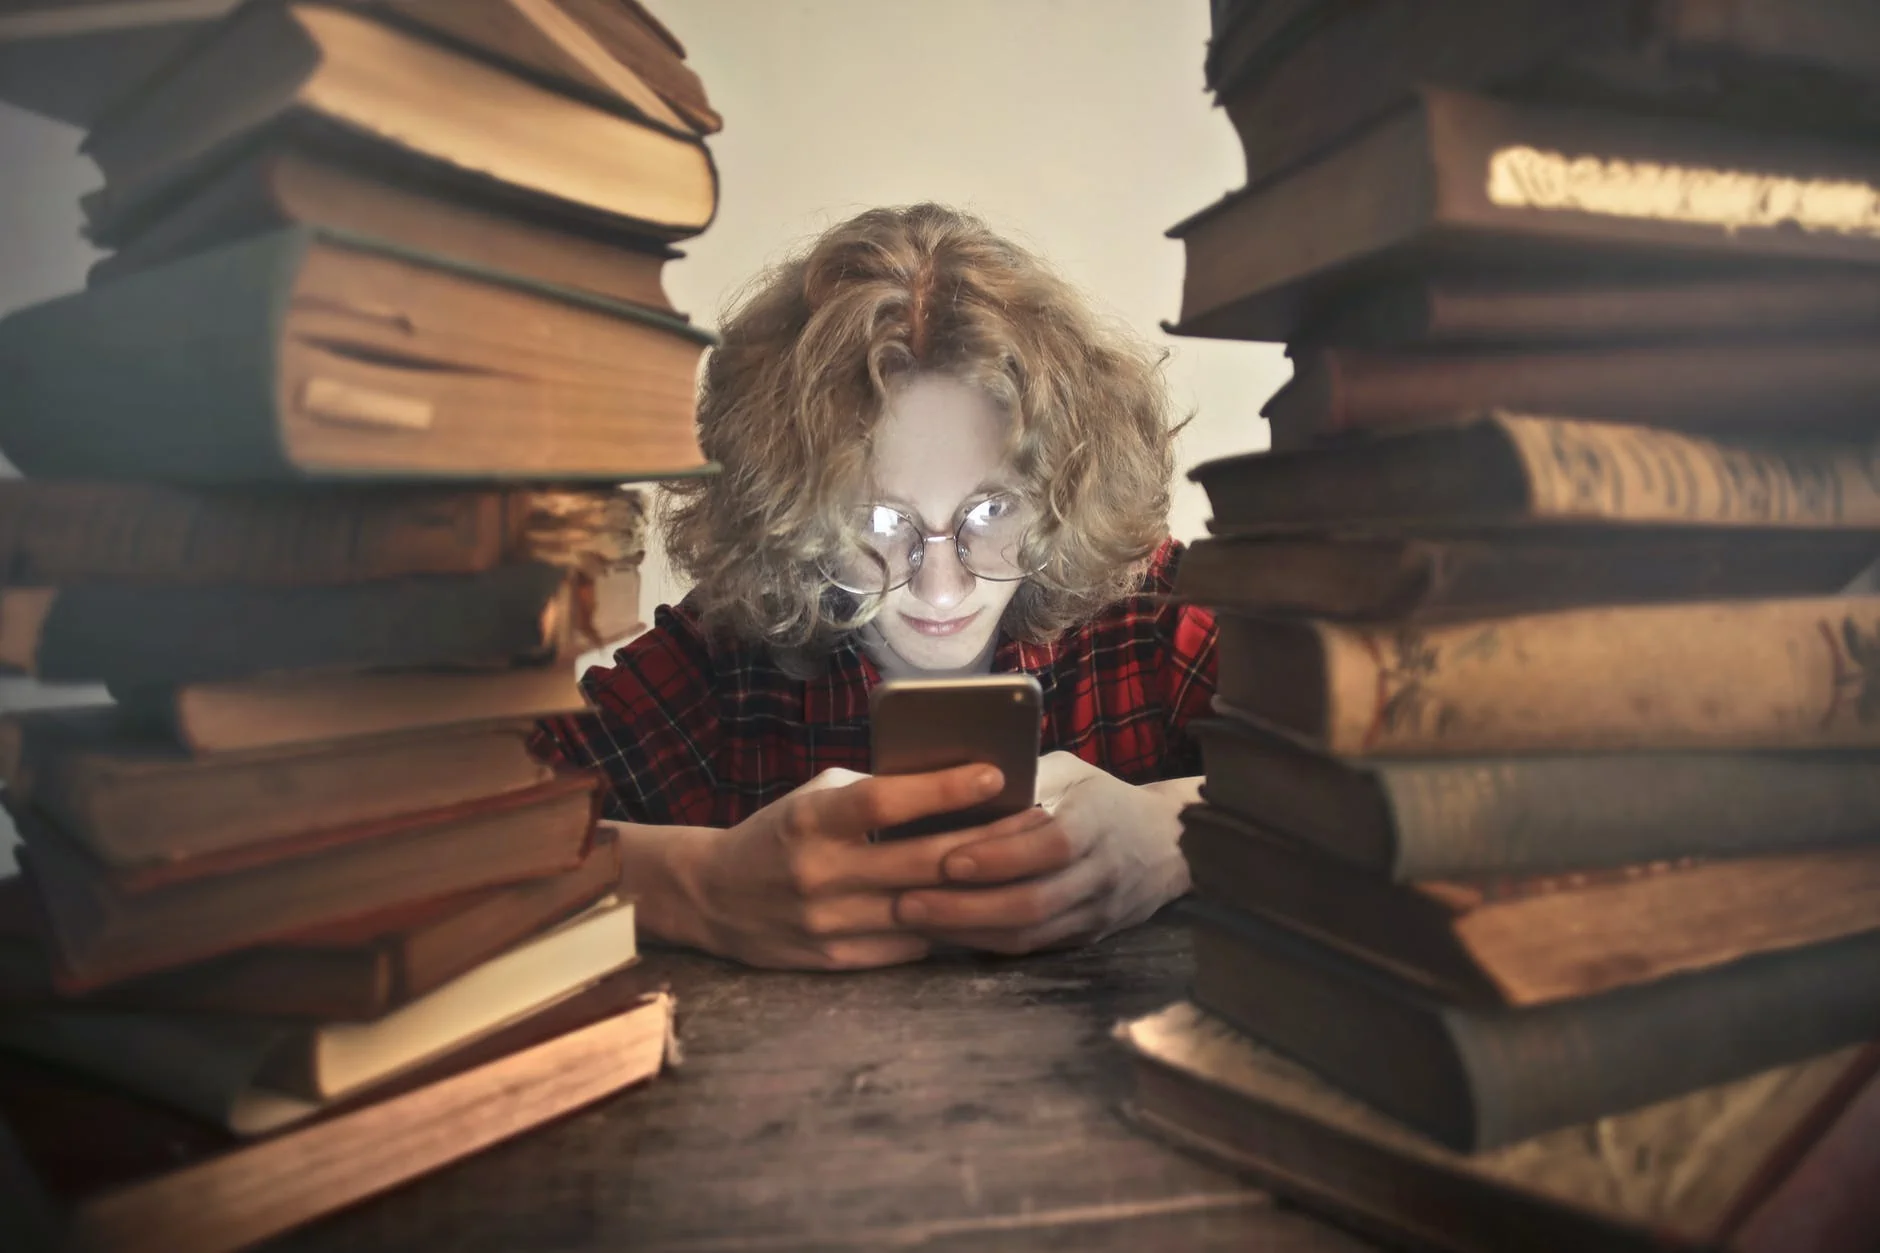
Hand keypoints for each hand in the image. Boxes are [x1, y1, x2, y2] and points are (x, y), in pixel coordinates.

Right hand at [628, 764, 1057, 970]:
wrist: (712, 897)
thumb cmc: (779, 833)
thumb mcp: (815, 799)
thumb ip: (873, 797)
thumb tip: (953, 788)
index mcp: (811, 820)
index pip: (885, 802)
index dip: (942, 789)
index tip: (992, 775)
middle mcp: (818, 873)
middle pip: (919, 862)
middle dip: (984, 843)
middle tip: (1034, 825)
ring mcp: (827, 923)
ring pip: (923, 910)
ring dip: (974, 892)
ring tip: (1021, 868)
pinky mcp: (834, 961)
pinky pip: (909, 945)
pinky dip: (944, 926)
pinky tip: (976, 910)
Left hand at [892, 752, 1193, 954]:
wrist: (1166, 846)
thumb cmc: (1101, 798)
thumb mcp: (1070, 772)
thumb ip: (1024, 777)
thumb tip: (955, 778)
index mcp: (1099, 822)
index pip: (1053, 845)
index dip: (1001, 856)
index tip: (950, 859)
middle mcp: (1101, 873)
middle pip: (1034, 902)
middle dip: (965, 907)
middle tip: (906, 901)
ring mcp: (1095, 913)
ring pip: (1028, 934)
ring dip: (965, 931)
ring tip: (913, 919)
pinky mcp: (1083, 938)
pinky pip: (1030, 948)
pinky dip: (983, 942)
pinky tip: (943, 932)